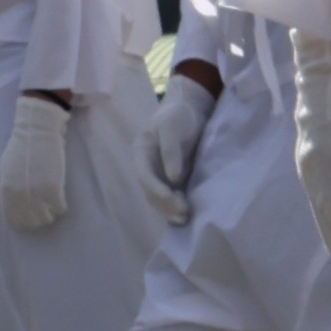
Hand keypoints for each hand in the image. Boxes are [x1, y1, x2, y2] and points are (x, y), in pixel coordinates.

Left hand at [0, 92, 72, 234]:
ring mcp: (37, 194)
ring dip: (50, 213)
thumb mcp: (6, 170)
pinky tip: (60, 198)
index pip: (14, 221)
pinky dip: (61, 206)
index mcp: (6, 192)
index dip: (24, 221)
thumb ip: (9, 189)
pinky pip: (60, 209)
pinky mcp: (53, 190)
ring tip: (52, 202)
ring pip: (47, 219)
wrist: (37, 131)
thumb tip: (14, 205)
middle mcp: (20, 197)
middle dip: (38, 218)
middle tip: (44, 209)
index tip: (31, 216)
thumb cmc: (21, 148)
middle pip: (32, 223)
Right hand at [141, 67, 216, 213]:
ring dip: (169, 210)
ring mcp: (158, 176)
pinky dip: (175, 209)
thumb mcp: (172, 126)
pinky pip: (169, 199)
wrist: (190, 114)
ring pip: (158, 200)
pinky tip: (186, 216)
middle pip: (150, 191)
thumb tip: (173, 178)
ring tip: (185, 217)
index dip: (155, 187)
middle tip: (184, 210)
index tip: (170, 196)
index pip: (144, 175)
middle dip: (165, 203)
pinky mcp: (171, 182)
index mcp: (141, 152)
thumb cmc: (178, 116)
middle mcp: (147, 167)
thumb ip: (171, 150)